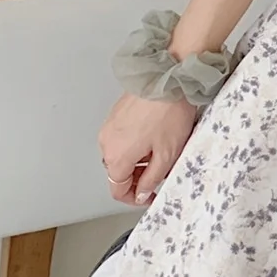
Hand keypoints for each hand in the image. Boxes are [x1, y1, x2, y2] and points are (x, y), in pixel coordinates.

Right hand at [98, 91, 199, 206]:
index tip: (149, 195)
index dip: (134, 198)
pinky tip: (154, 134)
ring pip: (120, 153)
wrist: (169, 78)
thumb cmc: (169, 111)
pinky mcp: (116, 113)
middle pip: (117, 171)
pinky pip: (121, 137)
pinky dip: (135, 142)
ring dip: (137, 159)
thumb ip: (151, 179)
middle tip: (158, 173)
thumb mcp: (167, 155)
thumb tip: (142, 191)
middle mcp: (107, 141)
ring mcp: (110, 125)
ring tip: (160, 149)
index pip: (117, 190)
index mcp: (116, 157)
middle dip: (137, 177)